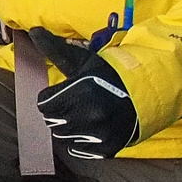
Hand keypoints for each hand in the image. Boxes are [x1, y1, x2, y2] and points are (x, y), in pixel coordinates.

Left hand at [30, 27, 138, 159]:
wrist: (147, 91)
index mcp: (81, 92)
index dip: (49, 98)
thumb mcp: (83, 60)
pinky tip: (91, 128)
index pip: (44, 104)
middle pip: (52, 121)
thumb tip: (34, 32)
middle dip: (58, 112)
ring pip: (64, 137)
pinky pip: (79, 149)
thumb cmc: (110, 74)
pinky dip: (81, 141)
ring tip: (84, 114)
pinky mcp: (107, 148)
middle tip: (73, 103)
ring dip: (69, 127)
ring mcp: (99, 134)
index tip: (60, 93)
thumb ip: (55, 49)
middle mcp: (89, 115)